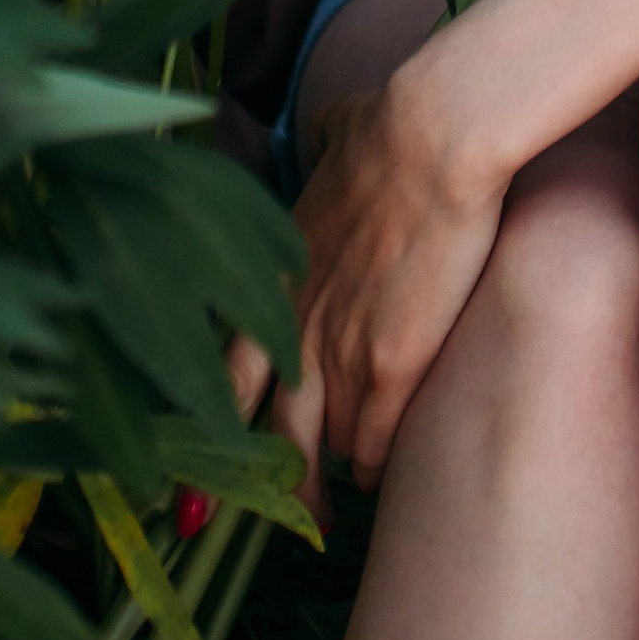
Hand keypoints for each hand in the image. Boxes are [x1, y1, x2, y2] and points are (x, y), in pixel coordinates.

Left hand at [229, 67, 505, 517]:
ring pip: (325, 443)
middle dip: (267, 479)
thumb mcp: (341, 133)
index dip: (216, 418)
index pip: (231, 369)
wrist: (431, 138)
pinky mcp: (390, 366)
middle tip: (271, 513)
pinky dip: (376, 465)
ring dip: (335, 465)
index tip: (206, 455)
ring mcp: (339, 351)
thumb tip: (338, 133)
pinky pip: (374, 445)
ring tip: (341, 497)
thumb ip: (331, 143)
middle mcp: (296, 325)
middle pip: (270, 429)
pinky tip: (383, 477)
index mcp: (277, 276)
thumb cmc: (394, 126)